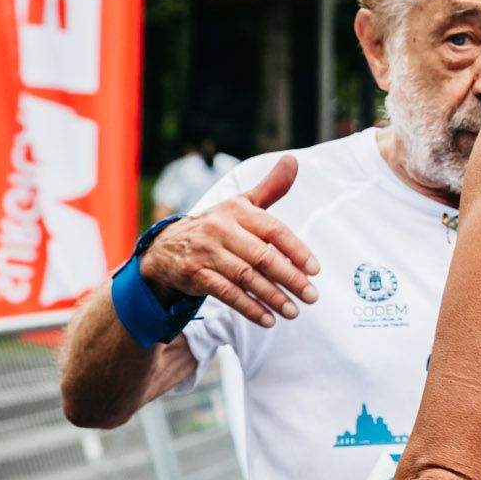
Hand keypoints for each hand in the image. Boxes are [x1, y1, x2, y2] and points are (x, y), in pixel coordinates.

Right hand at [140, 156, 319, 327]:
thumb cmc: (217, 225)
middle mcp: (221, 229)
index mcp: (237, 211)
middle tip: (312, 296)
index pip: (273, 230)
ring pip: (245, 278)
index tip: (315, 270)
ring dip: (273, 297)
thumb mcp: (241, 204)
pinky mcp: (194, 274)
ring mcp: (206, 252)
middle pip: (262, 257)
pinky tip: (268, 319)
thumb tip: (294, 160)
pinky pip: (226, 294)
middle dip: (290, 279)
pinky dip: (249, 308)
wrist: (165, 247)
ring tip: (294, 311)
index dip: (296, 250)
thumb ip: (270, 188)